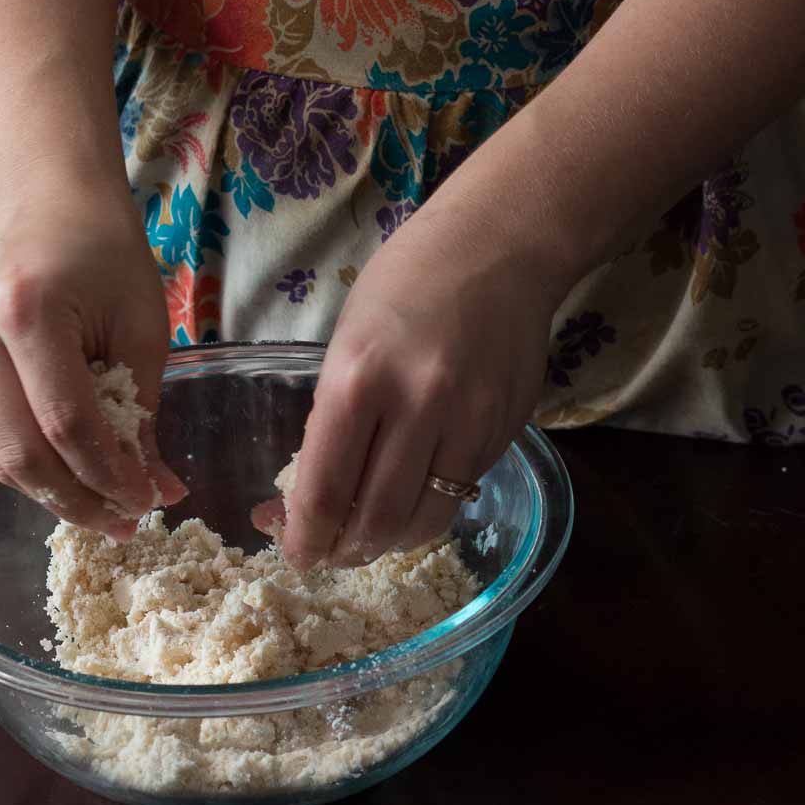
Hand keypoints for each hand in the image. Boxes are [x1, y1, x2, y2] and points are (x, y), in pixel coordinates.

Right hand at [0, 174, 185, 537]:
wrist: (43, 194)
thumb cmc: (103, 246)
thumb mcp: (141, 323)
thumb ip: (143, 411)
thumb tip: (156, 490)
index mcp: (28, 312)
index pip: (67, 424)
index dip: (109, 475)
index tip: (149, 501)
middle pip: (22, 452)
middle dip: (78, 501)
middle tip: (126, 523)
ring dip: (52, 494)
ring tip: (104, 510)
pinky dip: (30, 464)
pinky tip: (71, 477)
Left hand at [276, 191, 564, 568]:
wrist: (499, 246)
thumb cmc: (406, 281)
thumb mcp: (347, 340)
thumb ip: (336, 413)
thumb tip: (315, 488)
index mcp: (358, 379)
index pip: (323, 488)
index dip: (306, 536)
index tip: (298, 554)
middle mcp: (417, 405)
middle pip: (376, 516)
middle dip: (348, 550)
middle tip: (334, 557)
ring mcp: (469, 420)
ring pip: (427, 517)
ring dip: (393, 542)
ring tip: (373, 541)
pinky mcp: (506, 428)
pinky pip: (463, 489)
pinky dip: (434, 506)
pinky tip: (417, 498)